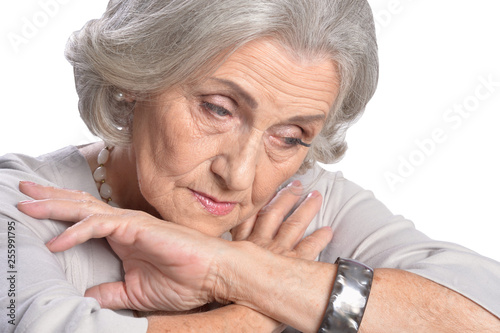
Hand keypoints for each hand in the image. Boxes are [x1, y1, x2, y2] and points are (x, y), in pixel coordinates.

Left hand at [17, 181, 226, 311]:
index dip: (58, 212)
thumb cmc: (182, 281)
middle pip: (79, 205)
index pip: (83, 218)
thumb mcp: (133, 292)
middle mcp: (123, 224)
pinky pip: (100, 225)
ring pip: (85, 209)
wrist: (211, 276)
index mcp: (122, 236)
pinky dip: (77, 232)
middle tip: (20, 189)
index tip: (33, 209)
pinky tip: (57, 242)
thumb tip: (84, 297)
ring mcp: (130, 223)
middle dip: (48, 198)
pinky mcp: (137, 227)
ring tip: (26, 205)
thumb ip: (108, 291)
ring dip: (54, 206)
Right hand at [229, 180, 331, 331]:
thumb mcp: (217, 266)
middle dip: (285, 198)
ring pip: (294, 226)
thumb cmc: (229, 291)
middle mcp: (263, 243)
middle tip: (296, 184)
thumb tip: (202, 248)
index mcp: (243, 243)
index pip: (252, 215)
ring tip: (315, 197)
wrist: (244, 308)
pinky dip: (319, 239)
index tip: (268, 186)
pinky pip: (310, 249)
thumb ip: (215, 254)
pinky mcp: (294, 266)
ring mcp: (279, 253)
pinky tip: (328, 231)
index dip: (261, 199)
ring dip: (305, 210)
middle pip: (275, 214)